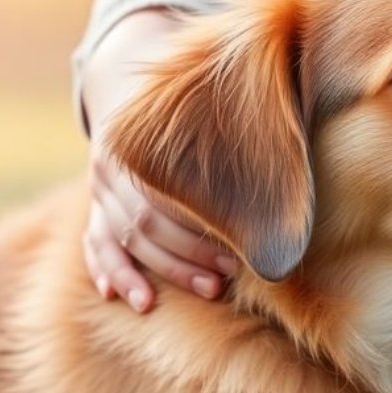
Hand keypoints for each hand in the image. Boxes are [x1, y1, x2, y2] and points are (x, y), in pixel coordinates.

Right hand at [80, 10, 237, 312]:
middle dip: (182, 259)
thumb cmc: (196, 107)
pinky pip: (95, 239)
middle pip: (143, 223)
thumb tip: (296, 159)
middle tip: (219, 283)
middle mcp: (114, 164)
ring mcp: (100, 185)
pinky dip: (106, 267)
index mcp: (141, 141)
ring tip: (158, 304)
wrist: (133, 88)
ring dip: (144, 272)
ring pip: (118, 237)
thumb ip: (244, 135)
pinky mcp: (97, 202)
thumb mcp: (216, 110)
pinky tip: (116, 294)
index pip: (168, 198)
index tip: (236, 258)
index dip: (201, 233)